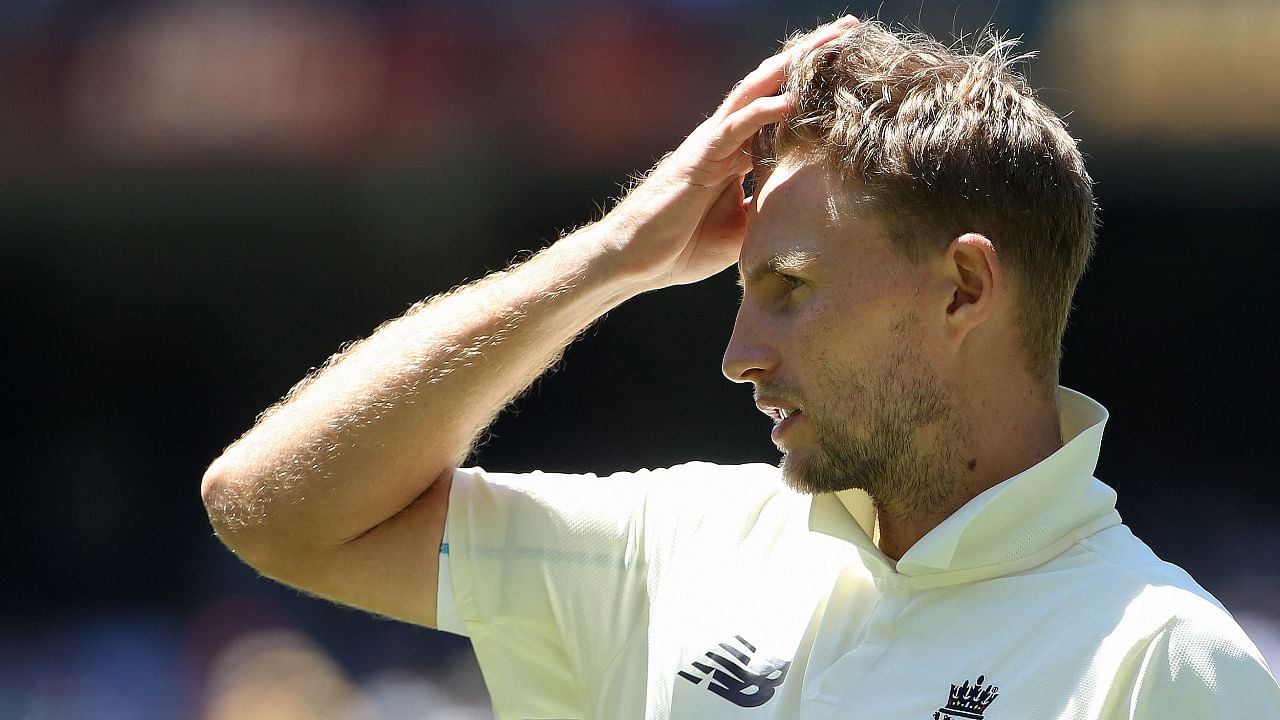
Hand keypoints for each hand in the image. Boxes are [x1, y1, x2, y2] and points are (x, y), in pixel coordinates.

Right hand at [597, 15, 857, 291]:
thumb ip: (767, 210)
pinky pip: (732, 129)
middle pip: (771, 84)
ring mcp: (710, 145)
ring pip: (754, 93)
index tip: (851, 61)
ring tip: (828, 43)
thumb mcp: (741, 230)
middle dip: (809, 55)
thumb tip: (804, 212)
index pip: (779, 105)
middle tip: (850, 26)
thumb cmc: (680, 246)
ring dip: (790, 66)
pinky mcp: (697, 160)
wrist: (632, 261)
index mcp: (736, 152)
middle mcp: (724, 139)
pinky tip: (789, 100)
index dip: (813, 81)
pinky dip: (761, 112)